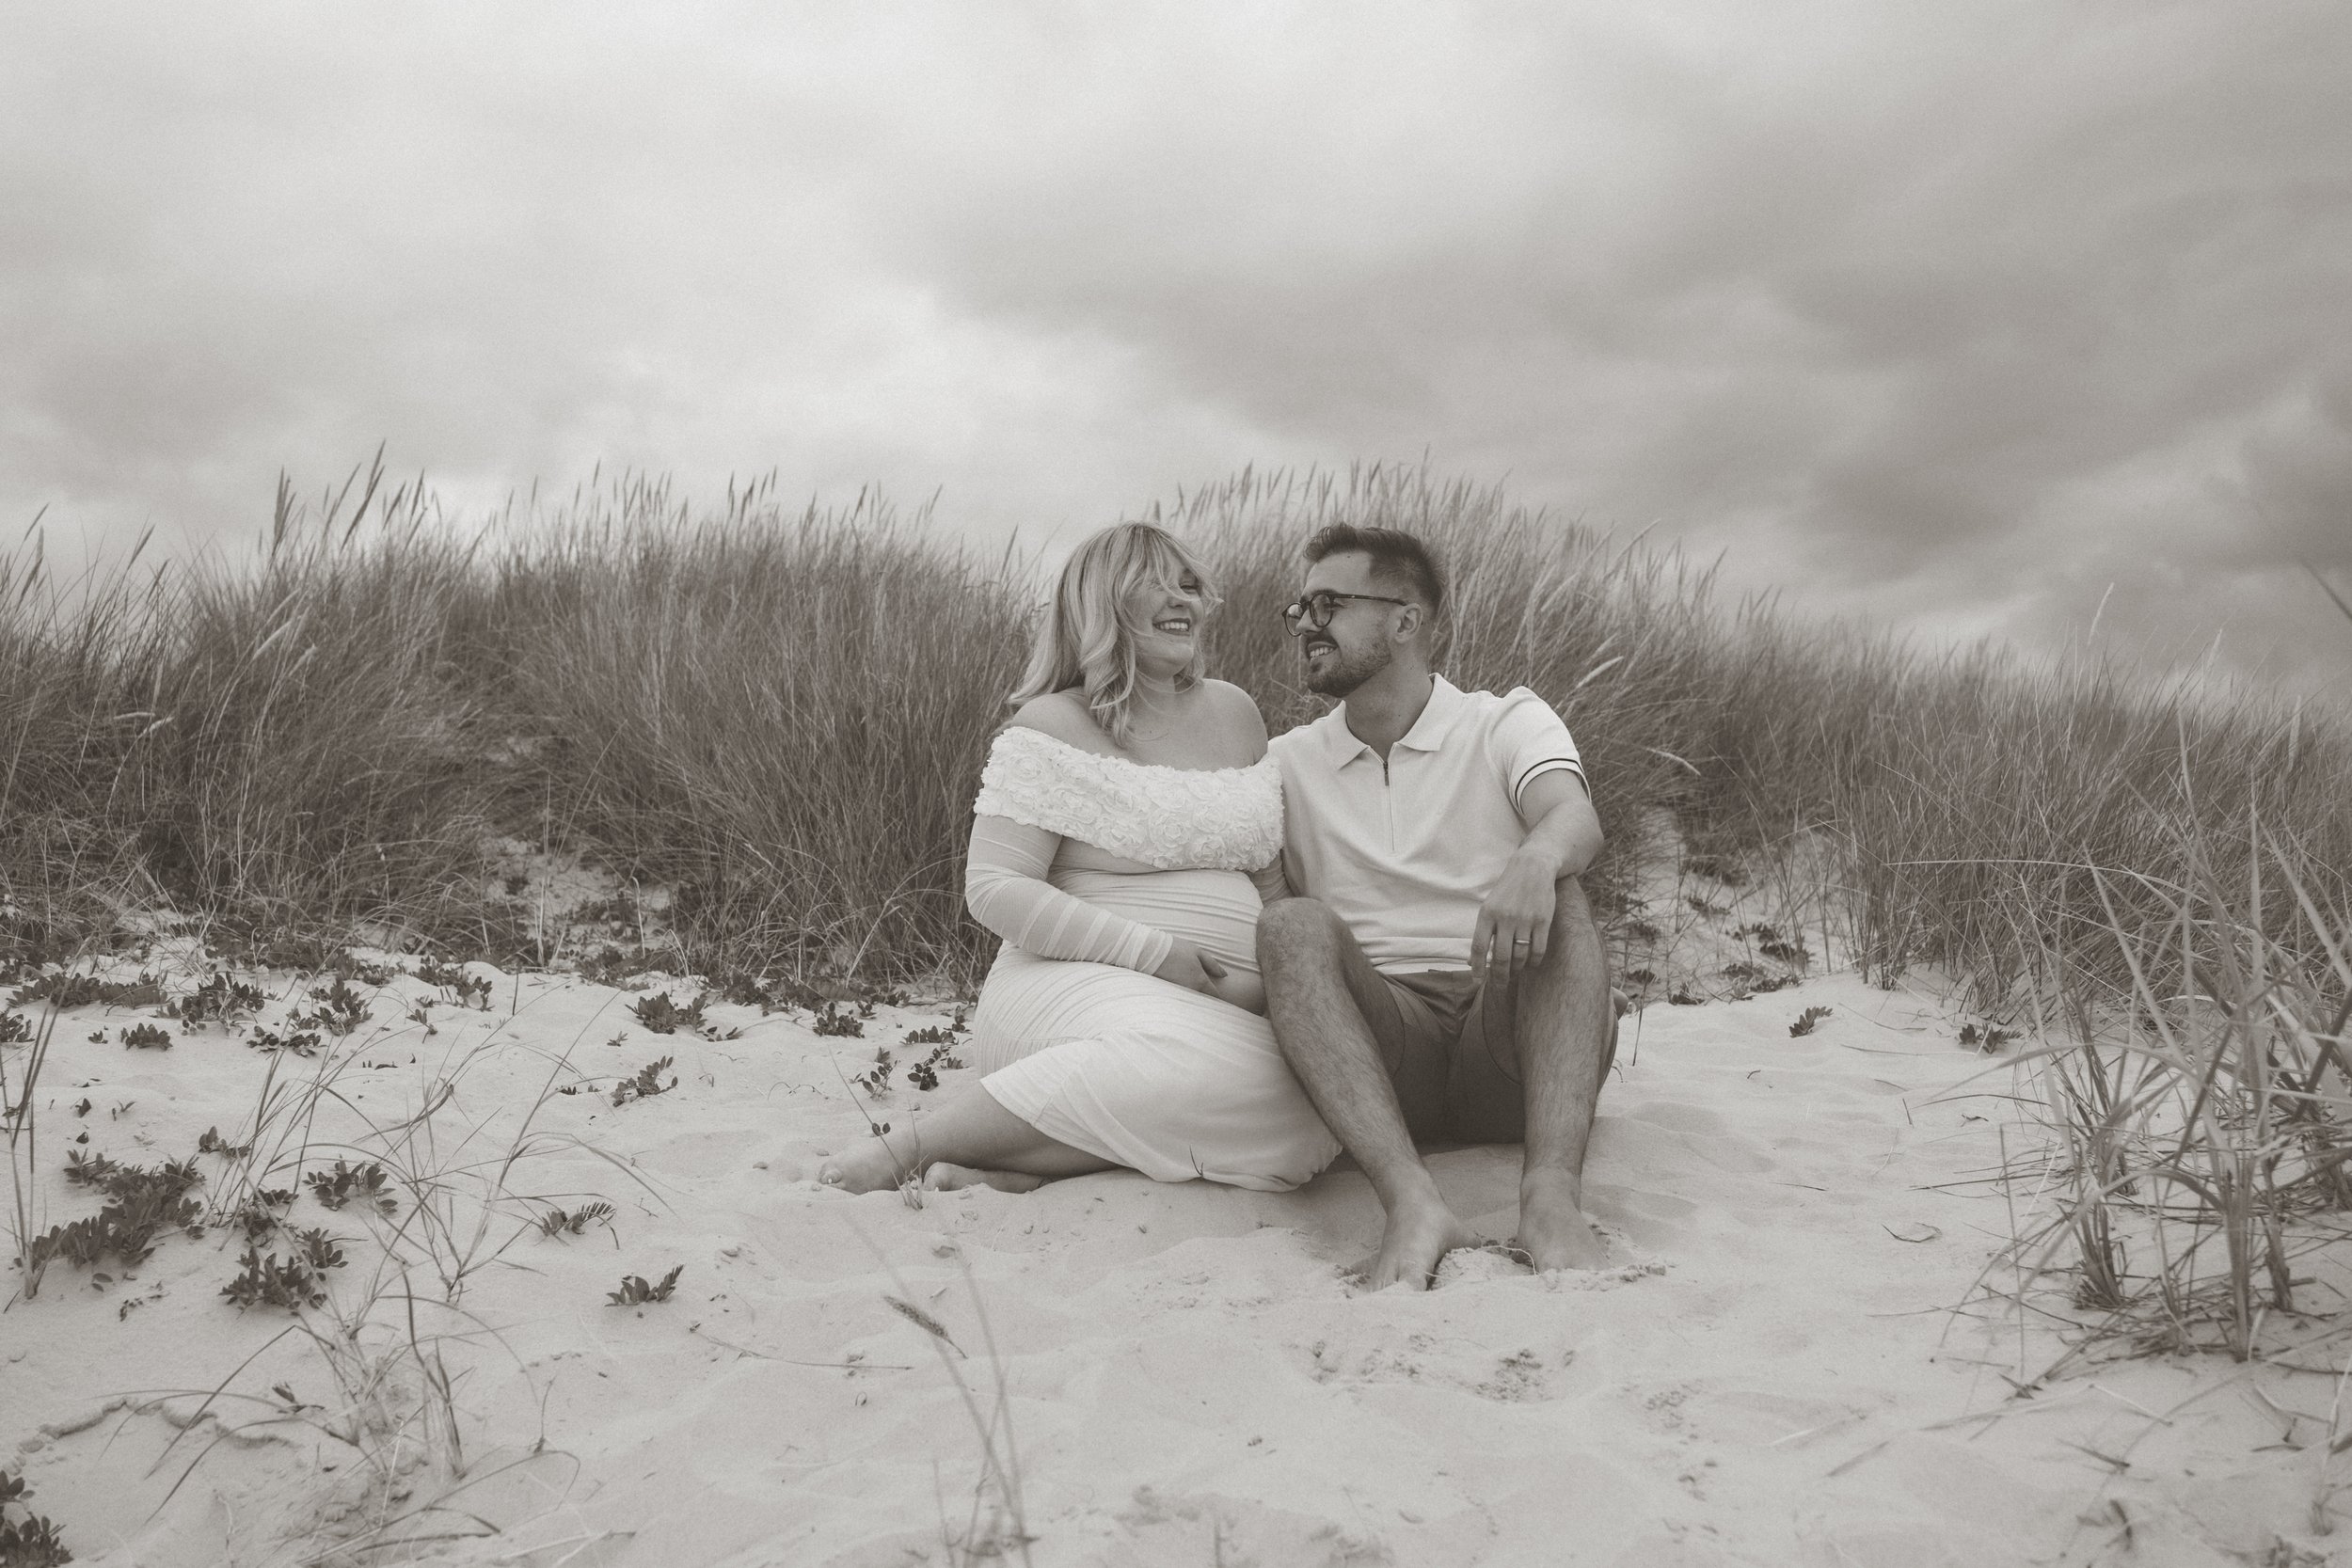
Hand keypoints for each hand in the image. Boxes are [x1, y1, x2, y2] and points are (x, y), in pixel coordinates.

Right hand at [1153, 939, 1266, 1013]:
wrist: (1149, 952)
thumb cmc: (1175, 949)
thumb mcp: (1197, 952)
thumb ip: (1212, 965)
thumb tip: (1224, 975)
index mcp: (1200, 981)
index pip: (1215, 997)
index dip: (1220, 1000)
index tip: (1225, 1003)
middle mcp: (1190, 991)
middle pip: (1204, 1003)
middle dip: (1209, 1004)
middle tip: (1215, 1006)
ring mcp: (1178, 996)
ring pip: (1192, 1004)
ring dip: (1196, 1004)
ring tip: (1200, 1003)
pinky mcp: (1168, 996)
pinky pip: (1180, 1002)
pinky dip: (1184, 1002)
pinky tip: (1183, 998)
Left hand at [1472, 852, 1560, 982]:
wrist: (1533, 868)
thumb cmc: (1508, 890)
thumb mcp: (1490, 905)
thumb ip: (1483, 931)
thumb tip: (1472, 960)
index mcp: (1487, 913)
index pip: (1479, 947)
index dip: (1477, 967)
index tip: (1477, 981)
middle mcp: (1505, 918)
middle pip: (1500, 956)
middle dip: (1499, 976)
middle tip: (1499, 985)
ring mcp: (1525, 920)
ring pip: (1519, 956)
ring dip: (1516, 969)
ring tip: (1514, 974)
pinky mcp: (1543, 921)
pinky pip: (1538, 950)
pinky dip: (1533, 962)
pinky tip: (1530, 965)